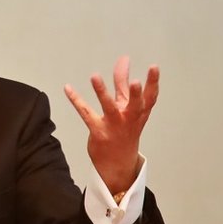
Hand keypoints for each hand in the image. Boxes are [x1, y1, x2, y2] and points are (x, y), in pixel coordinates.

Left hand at [64, 56, 159, 193]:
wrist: (118, 164)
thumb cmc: (123, 130)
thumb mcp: (127, 108)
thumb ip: (123, 84)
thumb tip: (123, 60)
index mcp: (138, 113)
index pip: (149, 97)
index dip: (153, 83)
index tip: (154, 67)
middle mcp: (128, 119)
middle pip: (134, 106)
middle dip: (136, 94)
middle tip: (135, 82)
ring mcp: (114, 126)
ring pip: (109, 108)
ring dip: (102, 93)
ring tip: (95, 77)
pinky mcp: (98, 131)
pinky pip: (86, 114)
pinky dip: (76, 100)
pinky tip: (68, 88)